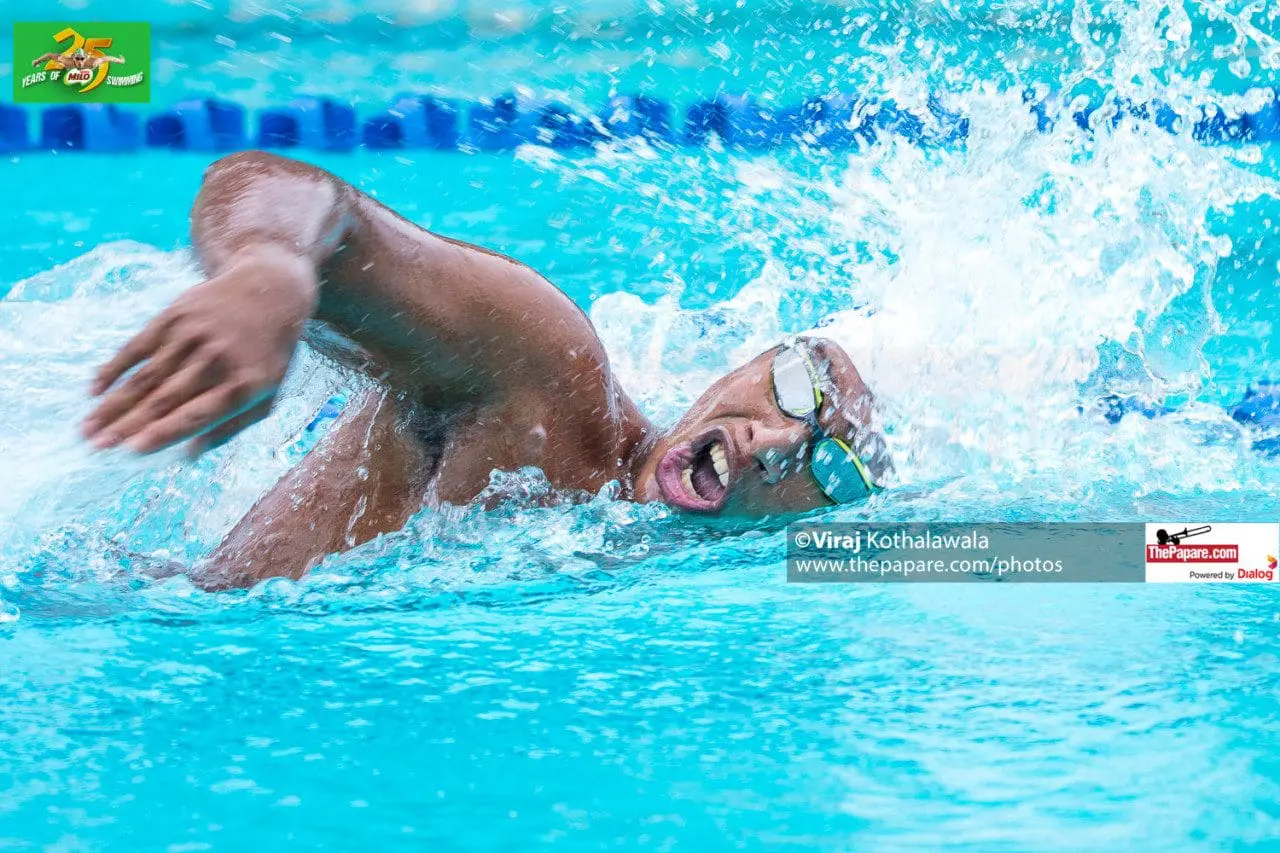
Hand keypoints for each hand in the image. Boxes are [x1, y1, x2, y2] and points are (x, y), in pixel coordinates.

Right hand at [82, 247, 318, 454]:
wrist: (271, 290)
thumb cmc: (267, 354)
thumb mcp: (267, 393)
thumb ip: (231, 426)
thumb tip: (186, 455)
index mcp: (242, 385)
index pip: (196, 414)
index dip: (162, 433)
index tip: (132, 451)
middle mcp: (215, 360)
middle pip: (162, 399)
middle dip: (125, 425)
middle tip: (96, 446)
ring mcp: (192, 336)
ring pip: (144, 377)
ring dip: (112, 405)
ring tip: (87, 427)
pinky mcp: (175, 316)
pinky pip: (137, 347)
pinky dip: (114, 369)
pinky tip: (95, 390)